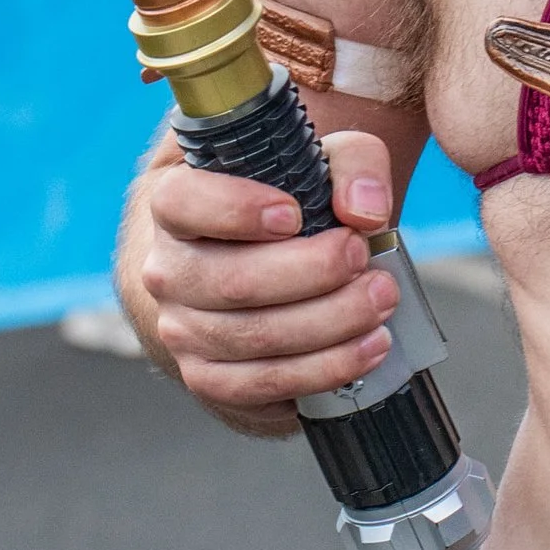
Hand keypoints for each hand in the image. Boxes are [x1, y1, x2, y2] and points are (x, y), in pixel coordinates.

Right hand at [133, 131, 397, 434]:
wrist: (264, 271)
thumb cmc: (292, 209)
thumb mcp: (326, 165)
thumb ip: (354, 166)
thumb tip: (366, 210)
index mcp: (177, 205)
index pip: (182, 202)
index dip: (235, 209)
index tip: (293, 214)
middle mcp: (170, 271)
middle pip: (233, 282)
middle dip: (313, 273)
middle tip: (362, 257)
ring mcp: (183, 330)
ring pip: (255, 337)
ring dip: (330, 323)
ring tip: (379, 301)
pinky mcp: (209, 377)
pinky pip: (264, 384)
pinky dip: (323, 369)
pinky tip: (366, 348)